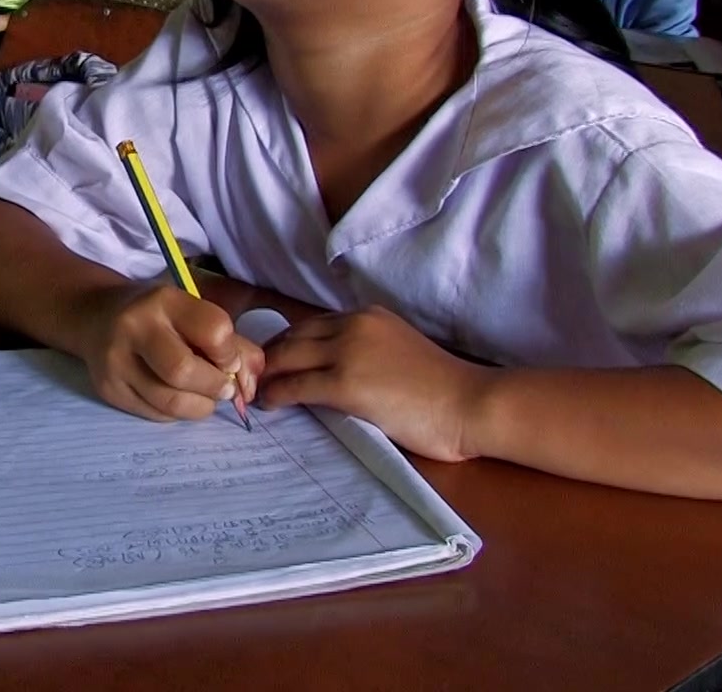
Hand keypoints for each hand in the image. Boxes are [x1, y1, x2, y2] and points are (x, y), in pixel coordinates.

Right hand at [77, 284, 263, 421]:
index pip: (213, 330)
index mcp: (165, 301)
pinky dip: (177, 413)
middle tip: (223, 388)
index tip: (229, 360)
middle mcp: (135, 327)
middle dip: (215, 387)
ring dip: (199, 406)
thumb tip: (252, 386)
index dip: (230, 354)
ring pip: (170, 402)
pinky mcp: (109, 390)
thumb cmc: (159, 317)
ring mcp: (116, 361)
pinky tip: (177, 397)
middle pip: (184, 371)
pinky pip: (155, 414)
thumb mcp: (193, 313)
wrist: (97, 317)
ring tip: (204, 396)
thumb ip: (232, 344)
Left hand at [257, 306, 494, 462]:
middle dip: (269, 356)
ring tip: (254, 391)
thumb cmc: (443, 388)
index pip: (312, 324)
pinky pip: (296, 386)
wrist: (469, 403)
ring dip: (266, 375)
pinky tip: (268, 404)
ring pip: (288, 358)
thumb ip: (366, 351)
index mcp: (367, 316)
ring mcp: (348, 352)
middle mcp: (354, 325)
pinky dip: (276, 395)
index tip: (275, 360)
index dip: (288, 343)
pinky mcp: (345, 384)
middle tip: (252, 377)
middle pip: (292, 336)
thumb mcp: (398, 351)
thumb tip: (333, 369)